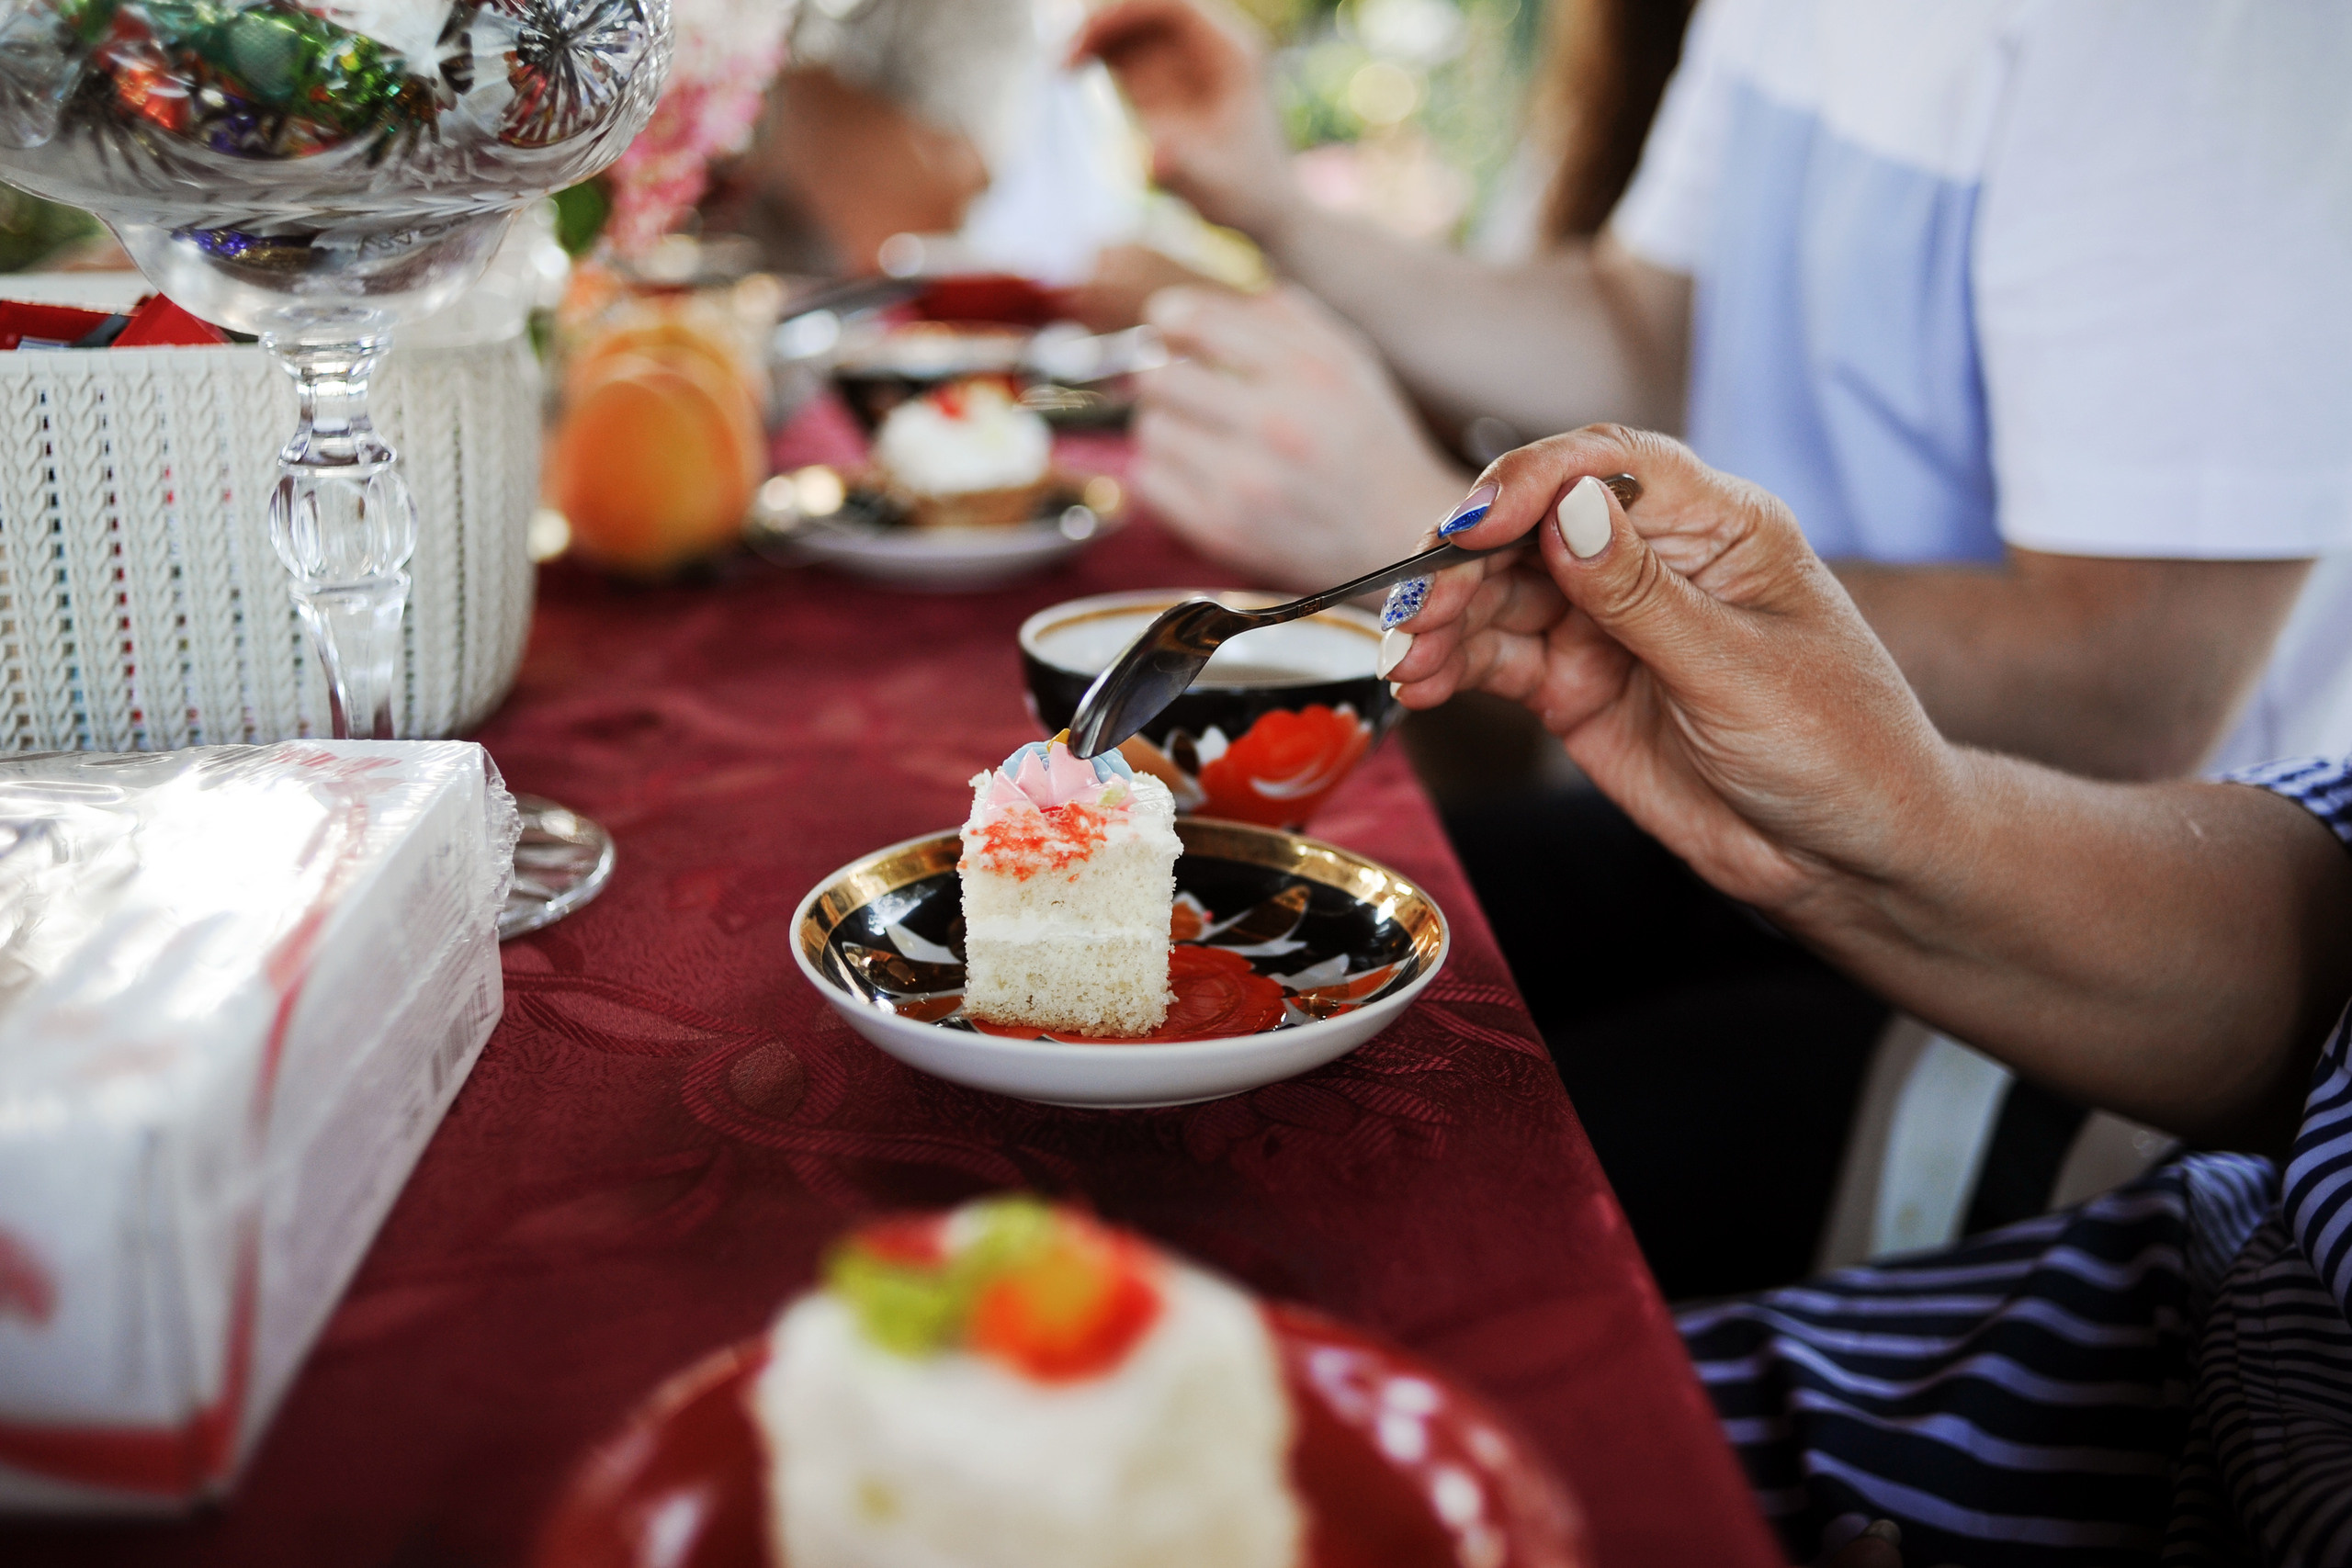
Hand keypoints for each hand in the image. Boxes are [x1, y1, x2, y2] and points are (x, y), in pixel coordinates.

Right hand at [1071, 0, 1298, 236]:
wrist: (1265, 208)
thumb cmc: (1247, 196)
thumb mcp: (1216, 189)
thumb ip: (1184, 169)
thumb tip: (1151, 157)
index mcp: (1232, 54)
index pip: (1174, 7)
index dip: (1126, 11)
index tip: (1086, 37)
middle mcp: (1210, 46)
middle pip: (1147, 9)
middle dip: (1102, 23)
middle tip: (1061, 59)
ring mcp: (1187, 59)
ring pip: (1132, 26)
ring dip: (1093, 37)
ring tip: (1059, 67)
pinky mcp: (1168, 78)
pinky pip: (1127, 50)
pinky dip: (1097, 54)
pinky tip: (1068, 73)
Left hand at [1133, 284, 1467, 589]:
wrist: (1399, 534)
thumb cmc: (1370, 440)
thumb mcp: (1350, 359)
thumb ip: (1285, 315)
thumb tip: (1203, 300)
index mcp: (1307, 373)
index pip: (1198, 323)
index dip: (1168, 317)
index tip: (1166, 324)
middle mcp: (1274, 426)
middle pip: (1160, 379)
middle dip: (1160, 372)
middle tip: (1176, 381)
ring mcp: (1245, 485)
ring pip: (1152, 431)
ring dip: (1164, 422)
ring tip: (1194, 428)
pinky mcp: (1223, 531)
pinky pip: (1150, 483)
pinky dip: (1162, 470)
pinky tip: (1193, 468)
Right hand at [1384, 426, 1960, 916]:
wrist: (1849, 858)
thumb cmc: (1839, 748)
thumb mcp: (1740, 671)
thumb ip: (1642, 595)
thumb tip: (1566, 507)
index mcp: (1716, 525)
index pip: (1607, 466)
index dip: (1530, 482)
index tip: (1472, 525)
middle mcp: (1653, 562)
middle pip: (1533, 527)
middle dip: (1465, 560)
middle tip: (1421, 606)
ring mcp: (1608, 625)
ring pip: (1501, 594)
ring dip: (1446, 619)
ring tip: (1410, 659)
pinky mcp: (1577, 687)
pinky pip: (1499, 660)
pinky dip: (1453, 668)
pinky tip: (1422, 684)